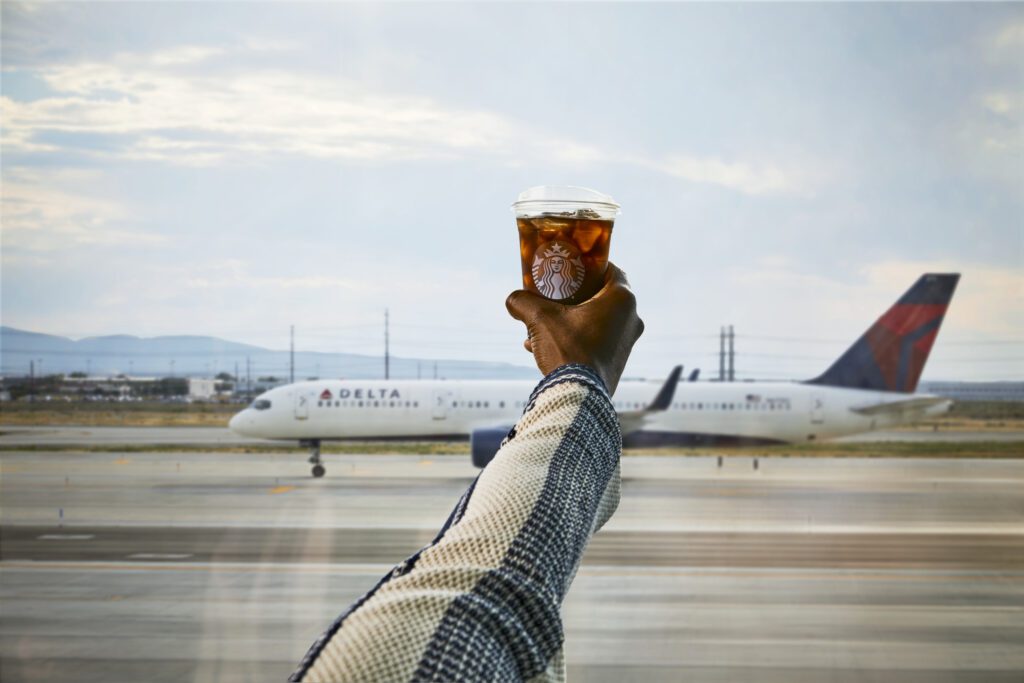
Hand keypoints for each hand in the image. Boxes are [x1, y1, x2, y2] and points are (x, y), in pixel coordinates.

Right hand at [506, 263, 643, 393]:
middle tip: (552, 296)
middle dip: (573, 297)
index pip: (611, 270)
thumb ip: (523, 302)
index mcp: (623, 300)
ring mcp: (627, 343)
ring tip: (539, 327)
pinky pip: (594, 341)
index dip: (589, 266)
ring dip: (568, 321)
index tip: (571, 268)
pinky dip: (573, 339)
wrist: (578, 397)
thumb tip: (513, 299)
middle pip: (600, 296)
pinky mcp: (617, 362)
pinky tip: (541, 347)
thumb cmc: (567, 350)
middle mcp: (631, 319)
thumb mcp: (540, 318)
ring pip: (595, 321)